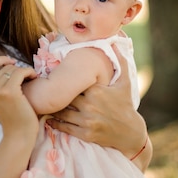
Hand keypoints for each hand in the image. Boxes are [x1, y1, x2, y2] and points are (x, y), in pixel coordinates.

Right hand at [0, 56, 38, 136]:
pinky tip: (34, 77)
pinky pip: (21, 71)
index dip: (0, 60)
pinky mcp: (10, 90)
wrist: (18, 133)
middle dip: (17, 70)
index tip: (11, 63)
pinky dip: (30, 72)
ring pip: (13, 69)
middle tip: (25, 78)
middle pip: (4, 67)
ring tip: (30, 79)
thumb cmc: (8, 118)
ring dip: (24, 72)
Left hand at [46, 45, 150, 167]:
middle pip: (65, 97)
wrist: (131, 134)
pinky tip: (50, 119)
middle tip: (45, 91)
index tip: (54, 78)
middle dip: (56, 95)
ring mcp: (87, 121)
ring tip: (45, 105)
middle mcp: (90, 105)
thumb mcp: (125, 83)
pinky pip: (65, 127)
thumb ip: (120, 62)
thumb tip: (115, 44)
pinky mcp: (86, 134)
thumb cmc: (126, 106)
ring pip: (62, 113)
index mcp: (96, 90)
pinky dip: (55, 123)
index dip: (63, 81)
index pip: (73, 83)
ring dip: (53, 109)